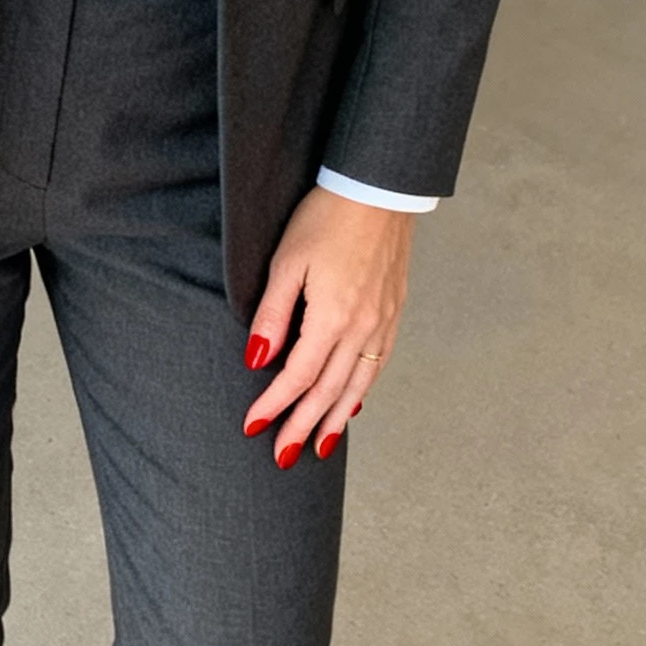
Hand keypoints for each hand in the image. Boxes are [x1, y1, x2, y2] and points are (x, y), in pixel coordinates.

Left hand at [242, 186, 413, 467]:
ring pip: (358, 386)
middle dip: (303, 426)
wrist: (378, 188)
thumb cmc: (326, 218)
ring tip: (318, 446)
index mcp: (332, 316)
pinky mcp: (393, 312)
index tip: (252, 426)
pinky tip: (350, 405)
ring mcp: (383, 323)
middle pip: (329, 392)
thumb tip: (257, 359)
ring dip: (335, 419)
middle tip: (283, 456)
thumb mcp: (287, 261)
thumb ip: (272, 314)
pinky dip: (362, 392)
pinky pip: (377, 365)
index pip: (298, 376)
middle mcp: (363, 328)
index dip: (274, 404)